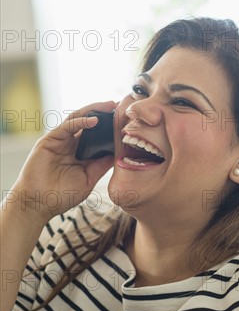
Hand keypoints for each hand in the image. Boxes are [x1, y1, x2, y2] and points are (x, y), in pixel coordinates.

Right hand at [12, 100, 117, 222]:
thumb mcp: (88, 179)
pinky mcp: (49, 140)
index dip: (110, 128)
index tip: (126, 122)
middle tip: (120, 107)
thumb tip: (118, 154)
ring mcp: (60, 141)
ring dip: (94, 111)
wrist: (39, 204)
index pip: (97, 136)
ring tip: (110, 106)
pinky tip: (94, 120)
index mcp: (80, 154)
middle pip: (89, 124)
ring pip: (78, 119)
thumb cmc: (61, 195)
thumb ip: (101, 166)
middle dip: (104, 114)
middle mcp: (71, 144)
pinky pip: (66, 127)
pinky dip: (80, 121)